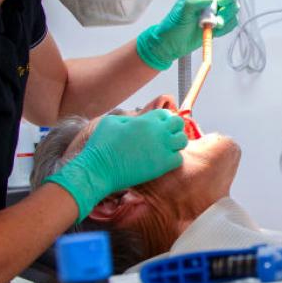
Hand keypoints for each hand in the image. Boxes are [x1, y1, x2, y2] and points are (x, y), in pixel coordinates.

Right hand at [44, 110, 186, 219]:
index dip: (163, 119)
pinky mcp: (161, 165)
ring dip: (176, 143)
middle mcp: (157, 132)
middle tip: (165, 136)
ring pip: (182, 140)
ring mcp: (161, 148)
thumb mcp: (111, 122)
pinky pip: (178, 159)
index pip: (166, 114)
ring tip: (166, 148)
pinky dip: (173, 159)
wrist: (99, 168)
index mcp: (145, 120)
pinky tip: (163, 161)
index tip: (158, 127)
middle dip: (174, 128)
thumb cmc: (101, 145)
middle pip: (178, 123)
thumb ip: (128, 118)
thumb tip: (136, 120)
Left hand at [135, 0, 240, 69]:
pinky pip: (233, 21)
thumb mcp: (180, 12)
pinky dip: (227, 26)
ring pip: (234, 6)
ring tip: (214, 24)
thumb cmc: (173, 25)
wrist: (173, 45)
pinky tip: (216, 30)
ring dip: (227, 15)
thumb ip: (193, 2)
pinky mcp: (221, 23)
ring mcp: (218, 10)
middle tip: (220, 4)